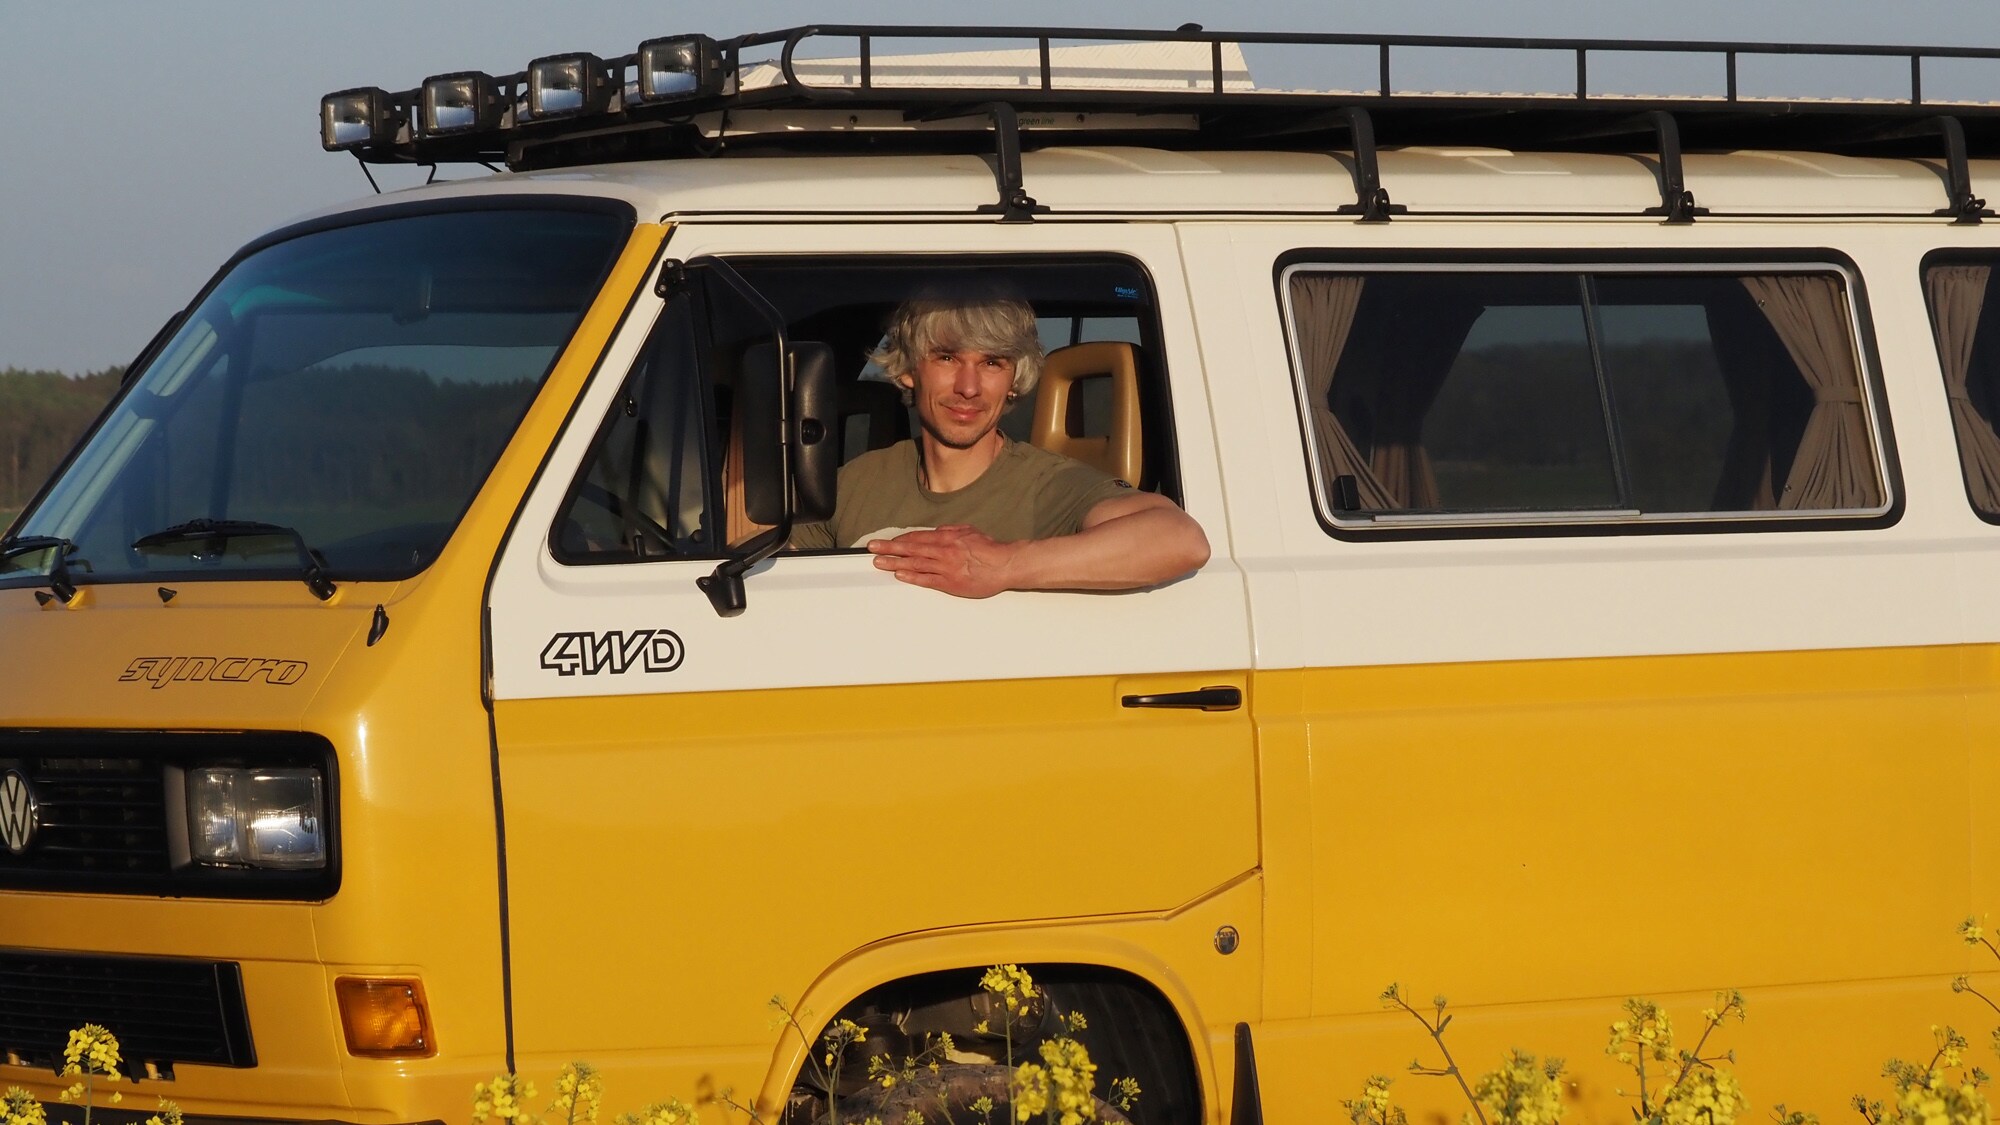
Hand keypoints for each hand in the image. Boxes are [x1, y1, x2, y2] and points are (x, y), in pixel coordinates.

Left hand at [868, 525, 1019, 598]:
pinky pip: (927, 580)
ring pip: (915, 564)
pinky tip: (899, 575)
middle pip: (910, 549)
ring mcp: (945, 568)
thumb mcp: (968, 531)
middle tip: (872, 548)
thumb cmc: (989, 549)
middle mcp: (943, 551)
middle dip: (889, 548)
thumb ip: (949, 530)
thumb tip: (935, 531)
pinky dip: (912, 577)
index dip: (900, 540)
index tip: (887, 542)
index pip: (917, 538)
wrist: (1005, 564)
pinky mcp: (950, 583)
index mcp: (946, 537)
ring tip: (879, 562)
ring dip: (895, 563)